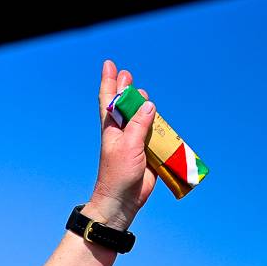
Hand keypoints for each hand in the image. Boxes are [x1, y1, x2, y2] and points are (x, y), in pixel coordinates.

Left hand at [88, 59, 157, 230]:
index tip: (109, 64)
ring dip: (142, 105)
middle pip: (124, 106)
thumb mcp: (128, 146)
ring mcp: (134, 142)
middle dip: (124, 89)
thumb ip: (139, 124)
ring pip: (139, 118)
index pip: (109, 100)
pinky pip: (153, 134)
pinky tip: (158, 117)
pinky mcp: (146, 152)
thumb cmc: (118, 174)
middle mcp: (121, 133)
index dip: (109, 82)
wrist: (122, 200)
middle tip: (126, 73)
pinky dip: (156, 125)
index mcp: (111, 129)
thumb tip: (147, 103)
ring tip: (140, 91)